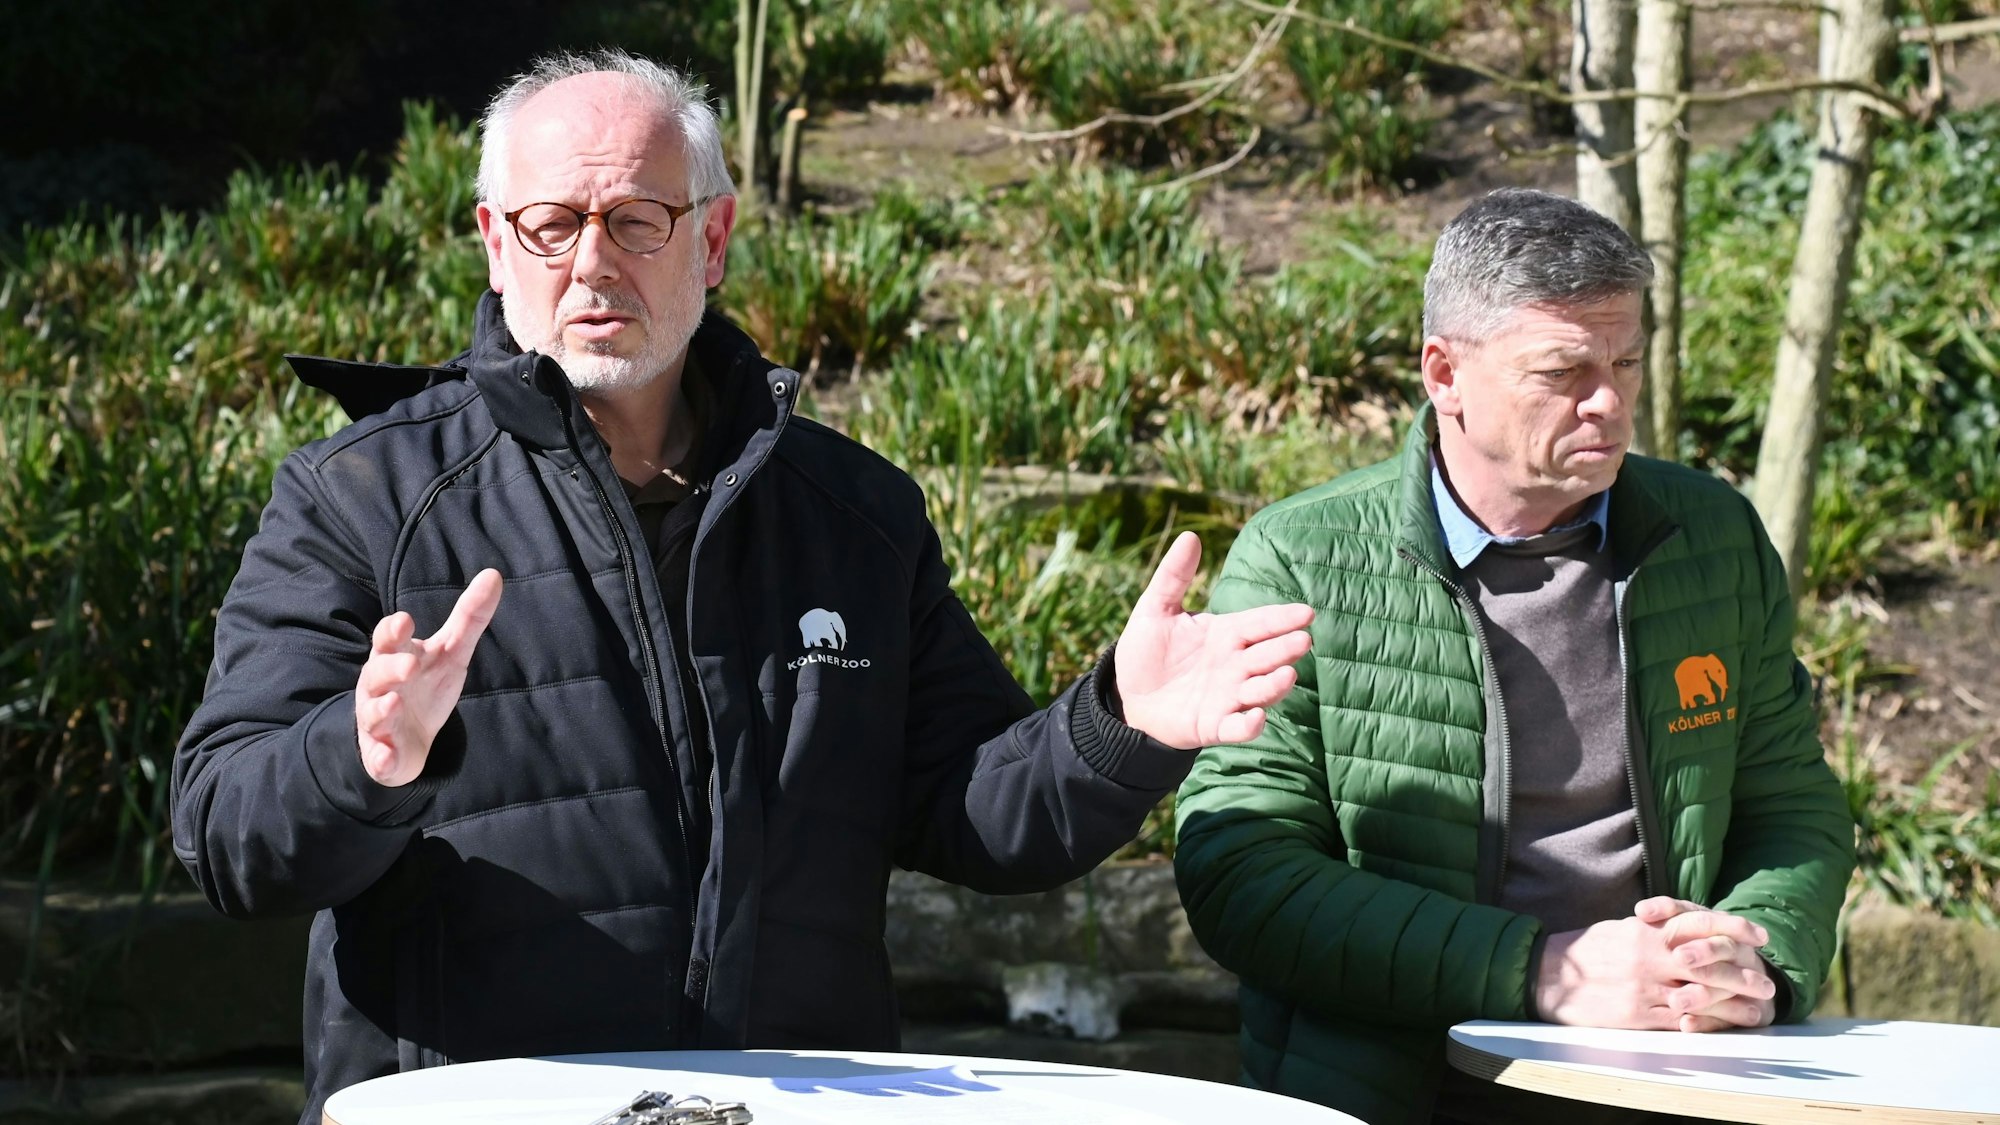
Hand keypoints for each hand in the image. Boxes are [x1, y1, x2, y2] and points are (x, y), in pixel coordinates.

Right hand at [355, 569, 502, 786]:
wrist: (407, 740)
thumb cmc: (425, 684)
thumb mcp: (450, 652)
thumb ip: (469, 617)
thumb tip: (494, 575)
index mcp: (394, 657)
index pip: (388, 639)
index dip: (394, 630)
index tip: (406, 621)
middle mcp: (380, 687)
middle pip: (377, 673)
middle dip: (389, 668)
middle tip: (409, 666)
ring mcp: (377, 721)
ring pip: (372, 713)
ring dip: (380, 709)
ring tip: (393, 704)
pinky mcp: (382, 754)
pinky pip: (377, 757)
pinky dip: (381, 757)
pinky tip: (386, 757)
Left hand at [1113, 532, 1313, 748]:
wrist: (1128, 697)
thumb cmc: (1147, 652)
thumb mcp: (1155, 610)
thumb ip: (1173, 576)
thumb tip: (1190, 536)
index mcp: (1226, 634)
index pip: (1260, 623)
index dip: (1282, 618)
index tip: (1306, 612)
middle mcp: (1235, 665)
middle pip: (1267, 655)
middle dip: (1285, 649)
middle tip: (1302, 640)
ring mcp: (1228, 696)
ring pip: (1261, 691)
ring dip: (1275, 685)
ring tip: (1286, 674)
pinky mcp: (1214, 726)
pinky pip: (1236, 728)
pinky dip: (1248, 726)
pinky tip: (1255, 717)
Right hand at [1533, 897, 1773, 1029]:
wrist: (1546, 975)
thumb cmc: (1584, 950)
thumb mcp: (1620, 928)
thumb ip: (1654, 929)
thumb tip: (1683, 926)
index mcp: (1647, 932)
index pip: (1702, 926)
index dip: (1735, 930)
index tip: (1760, 936)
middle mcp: (1651, 959)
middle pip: (1710, 967)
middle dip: (1744, 976)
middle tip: (1768, 985)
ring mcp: (1645, 989)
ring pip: (1701, 998)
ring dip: (1733, 1006)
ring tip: (1756, 1011)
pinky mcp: (1637, 1016)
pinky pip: (1680, 1021)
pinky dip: (1705, 1024)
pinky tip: (1723, 1026)